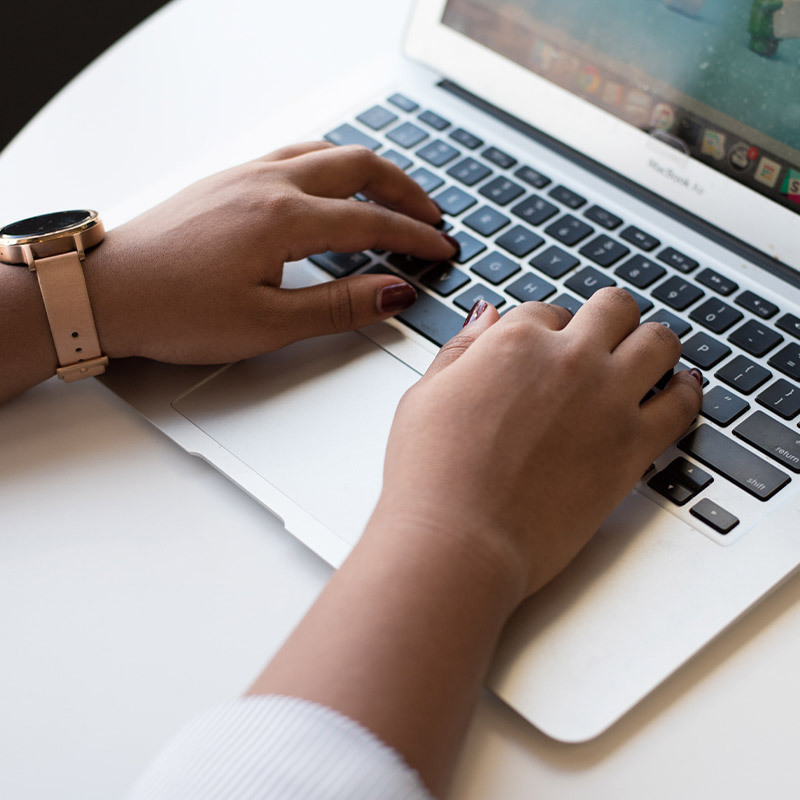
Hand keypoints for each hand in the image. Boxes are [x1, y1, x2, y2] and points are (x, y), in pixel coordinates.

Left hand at [82, 142, 456, 362]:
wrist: (105, 291)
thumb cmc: (174, 310)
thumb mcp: (267, 324)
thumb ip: (338, 306)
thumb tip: (393, 294)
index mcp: (283, 218)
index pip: (371, 222)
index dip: (415, 238)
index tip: (441, 250)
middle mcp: (267, 183)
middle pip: (358, 166)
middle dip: (404, 190)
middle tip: (431, 216)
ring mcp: (244, 174)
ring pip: (325, 152)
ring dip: (367, 171)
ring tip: (390, 197)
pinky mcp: (226, 181)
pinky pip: (293, 156)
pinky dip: (329, 167)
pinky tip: (329, 190)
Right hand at [374, 289, 702, 601]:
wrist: (459, 540)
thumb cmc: (431, 475)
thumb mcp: (426, 395)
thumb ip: (461, 350)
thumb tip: (486, 317)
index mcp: (515, 343)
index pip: (548, 311)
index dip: (548, 329)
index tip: (548, 348)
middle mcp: (568, 361)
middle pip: (613, 309)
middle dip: (607, 318)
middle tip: (604, 336)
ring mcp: (607, 401)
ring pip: (660, 342)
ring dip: (652, 343)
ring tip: (647, 356)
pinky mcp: (632, 447)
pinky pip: (683, 403)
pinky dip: (687, 391)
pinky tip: (680, 389)